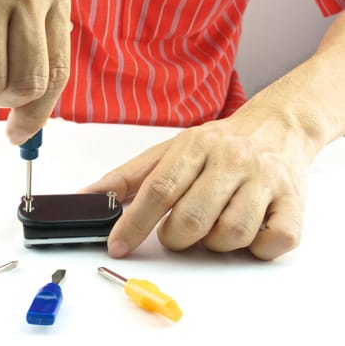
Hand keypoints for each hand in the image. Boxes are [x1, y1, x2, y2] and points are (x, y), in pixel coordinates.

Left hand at [82, 107, 312, 260]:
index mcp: (195, 147)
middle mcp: (231, 161)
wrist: (276, 128)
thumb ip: (127, 176)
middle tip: (178, 229)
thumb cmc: (216, 145)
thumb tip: (85, 195)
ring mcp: (264, 181)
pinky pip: (273, 242)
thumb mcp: (168, 151)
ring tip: (214, 223)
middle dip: (175, 237)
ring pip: (230, 235)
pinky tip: (249, 230)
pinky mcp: (293, 202)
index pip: (159, 190)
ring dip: (214, 243)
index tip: (118, 245)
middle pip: (192, 220)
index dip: (134, 223)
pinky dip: (256, 248)